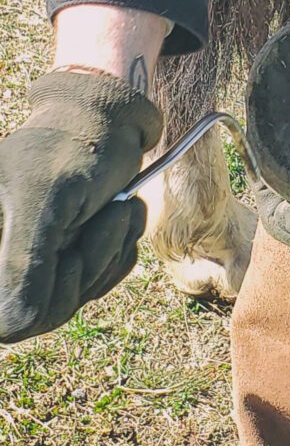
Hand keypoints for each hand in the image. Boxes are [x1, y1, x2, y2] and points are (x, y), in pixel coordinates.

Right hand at [0, 71, 162, 342]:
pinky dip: (115, 256)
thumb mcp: (46, 199)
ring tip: (121, 210)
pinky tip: (121, 220)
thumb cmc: (74, 144)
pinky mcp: (58, 259)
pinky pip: (89, 286)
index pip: (3, 315)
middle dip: (89, 266)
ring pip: (70, 300)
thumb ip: (25, 261)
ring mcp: (26, 259)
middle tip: (114, 215)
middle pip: (40, 313)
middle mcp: (1, 252)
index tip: (71, 256)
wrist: (110, 119)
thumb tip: (11, 326)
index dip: (42, 297)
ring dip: (108, 256)